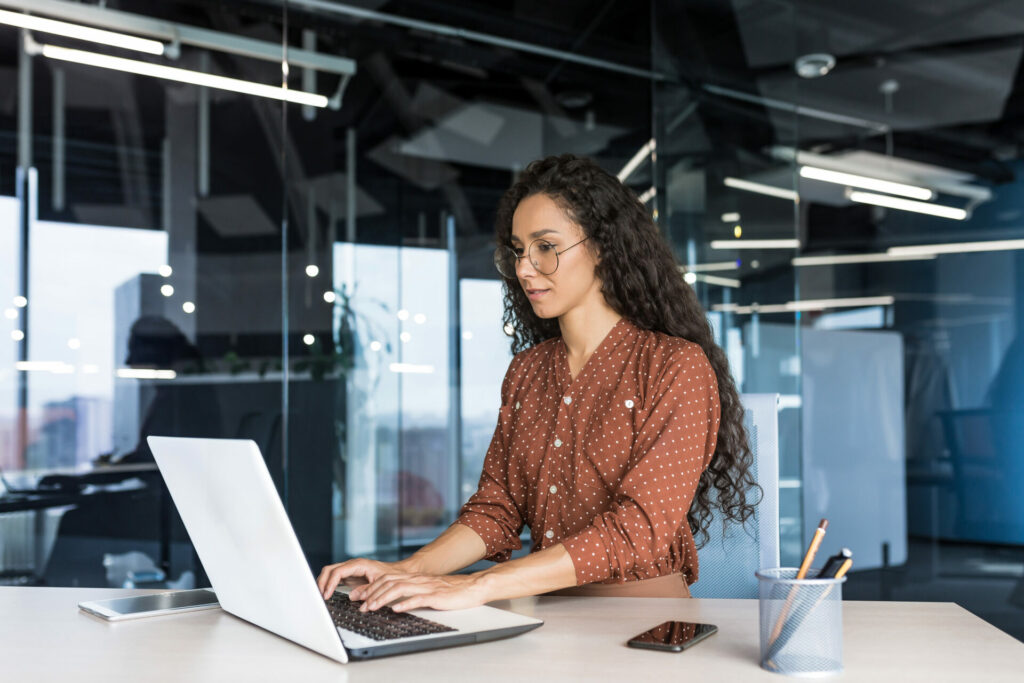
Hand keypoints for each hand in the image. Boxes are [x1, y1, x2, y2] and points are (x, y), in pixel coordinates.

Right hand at [317, 558, 415, 598]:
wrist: (399, 573)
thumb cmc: (392, 577)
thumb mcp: (380, 584)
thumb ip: (367, 590)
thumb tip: (352, 597)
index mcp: (359, 564)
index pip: (338, 571)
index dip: (330, 583)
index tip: (326, 595)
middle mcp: (352, 565)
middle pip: (330, 570)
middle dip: (322, 582)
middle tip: (319, 597)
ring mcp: (350, 570)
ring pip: (330, 573)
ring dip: (323, 583)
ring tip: (320, 597)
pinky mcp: (350, 576)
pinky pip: (335, 578)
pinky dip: (328, 585)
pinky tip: (326, 595)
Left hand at [355, 573, 489, 612]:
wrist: (473, 587)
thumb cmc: (452, 591)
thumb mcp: (428, 589)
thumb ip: (413, 592)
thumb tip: (395, 602)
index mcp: (415, 578)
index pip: (388, 579)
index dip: (372, 587)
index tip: (360, 596)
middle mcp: (418, 580)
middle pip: (389, 582)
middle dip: (372, 593)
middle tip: (360, 604)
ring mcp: (427, 587)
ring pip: (400, 589)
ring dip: (383, 598)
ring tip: (372, 607)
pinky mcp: (436, 596)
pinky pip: (418, 599)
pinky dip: (406, 604)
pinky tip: (397, 609)